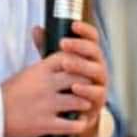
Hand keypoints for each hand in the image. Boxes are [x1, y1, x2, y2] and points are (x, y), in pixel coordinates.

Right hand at [1, 22, 107, 136]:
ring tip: (85, 106)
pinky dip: (79, 124)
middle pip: (78, 78)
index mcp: (39, 70)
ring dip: (85, 104)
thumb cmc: (8, 94)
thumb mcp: (25, 74)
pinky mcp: (46, 124)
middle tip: (91, 88)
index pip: (67, 58)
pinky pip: (72, 125)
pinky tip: (80, 123)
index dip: (79, 61)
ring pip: (79, 101)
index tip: (83, 67)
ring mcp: (46, 105)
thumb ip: (43, 66)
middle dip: (87, 83)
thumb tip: (60, 57)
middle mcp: (45, 85)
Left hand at [57, 21, 108, 136]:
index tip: (73, 25)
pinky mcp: (99, 100)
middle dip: (79, 46)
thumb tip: (36, 28)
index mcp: (89, 54)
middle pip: (95, 51)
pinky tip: (73, 87)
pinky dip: (86, 90)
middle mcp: (98, 66)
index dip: (85, 30)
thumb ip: (47, 47)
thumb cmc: (63, 82)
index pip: (92, 38)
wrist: (70, 112)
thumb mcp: (54, 63)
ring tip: (65, 64)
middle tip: (62, 43)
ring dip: (81, 66)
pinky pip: (96, 93)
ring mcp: (100, 83)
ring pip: (96, 71)